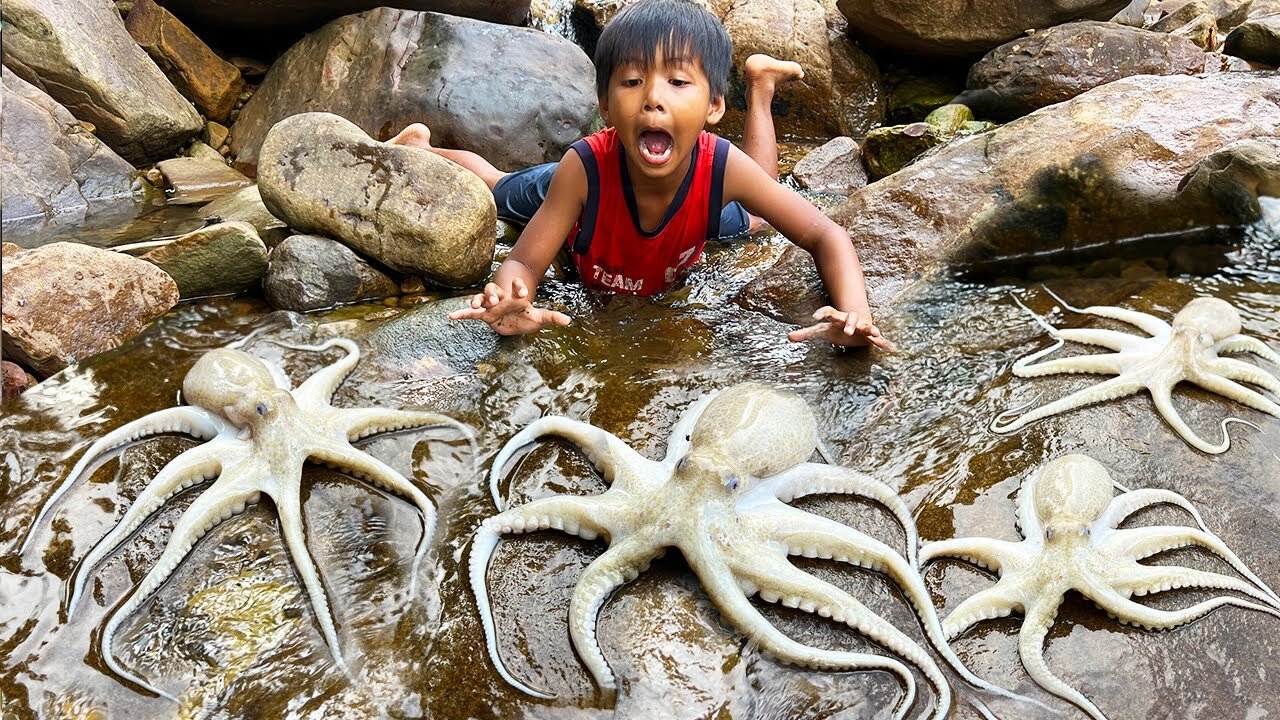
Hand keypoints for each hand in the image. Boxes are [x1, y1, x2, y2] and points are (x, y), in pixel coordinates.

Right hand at [448, 278, 571, 335]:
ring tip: (475, 305)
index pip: (517, 290)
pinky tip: (451, 317)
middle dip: (495, 295)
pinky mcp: (484, 315)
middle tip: (496, 301)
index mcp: (516, 298)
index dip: (519, 287)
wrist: (515, 320)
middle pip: (495, 292)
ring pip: (482, 299)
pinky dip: (462, 314)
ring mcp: (492, 306)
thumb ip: (551, 317)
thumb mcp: (539, 318)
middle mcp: (502, 300)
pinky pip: (471, 314)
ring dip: (479, 300)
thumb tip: (569, 321)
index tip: (522, 288)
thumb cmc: (527, 316)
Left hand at [787, 306, 895, 351]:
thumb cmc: (837, 328)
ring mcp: (862, 327)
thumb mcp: (822, 331)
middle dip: (850, 323)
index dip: (822, 313)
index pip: (829, 312)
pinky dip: (884, 343)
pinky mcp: (871, 335)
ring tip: (875, 332)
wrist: (858, 324)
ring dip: (871, 329)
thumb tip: (788, 336)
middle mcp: (851, 320)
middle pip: (850, 318)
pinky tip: (892, 348)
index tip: (814, 317)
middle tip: (848, 331)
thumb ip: (806, 333)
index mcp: (837, 318)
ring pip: (867, 326)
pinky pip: (879, 339)